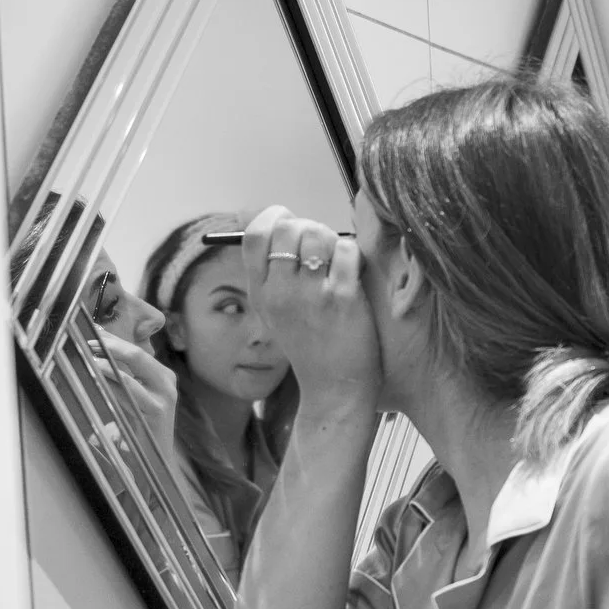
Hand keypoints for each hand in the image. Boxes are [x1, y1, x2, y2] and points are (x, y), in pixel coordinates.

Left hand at [88, 328, 176, 435]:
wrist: (156, 463)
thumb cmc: (140, 431)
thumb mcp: (133, 400)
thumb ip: (121, 379)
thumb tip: (96, 354)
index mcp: (163, 376)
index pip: (136, 350)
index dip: (113, 340)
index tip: (92, 334)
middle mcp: (167, 383)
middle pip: (136, 354)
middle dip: (110, 345)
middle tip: (87, 343)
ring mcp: (164, 397)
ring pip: (132, 369)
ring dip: (106, 361)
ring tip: (87, 356)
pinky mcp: (156, 411)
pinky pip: (128, 390)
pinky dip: (110, 380)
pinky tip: (96, 374)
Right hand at [240, 205, 379, 415]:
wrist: (334, 390)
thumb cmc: (311, 345)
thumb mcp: (275, 311)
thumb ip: (272, 271)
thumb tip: (282, 220)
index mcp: (260, 292)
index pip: (255, 235)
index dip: (275, 218)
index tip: (290, 224)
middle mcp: (280, 292)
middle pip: (287, 227)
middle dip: (308, 227)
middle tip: (320, 247)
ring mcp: (311, 295)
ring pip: (317, 235)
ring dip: (332, 241)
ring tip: (337, 262)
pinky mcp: (343, 300)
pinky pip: (346, 251)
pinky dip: (353, 256)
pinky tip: (353, 275)